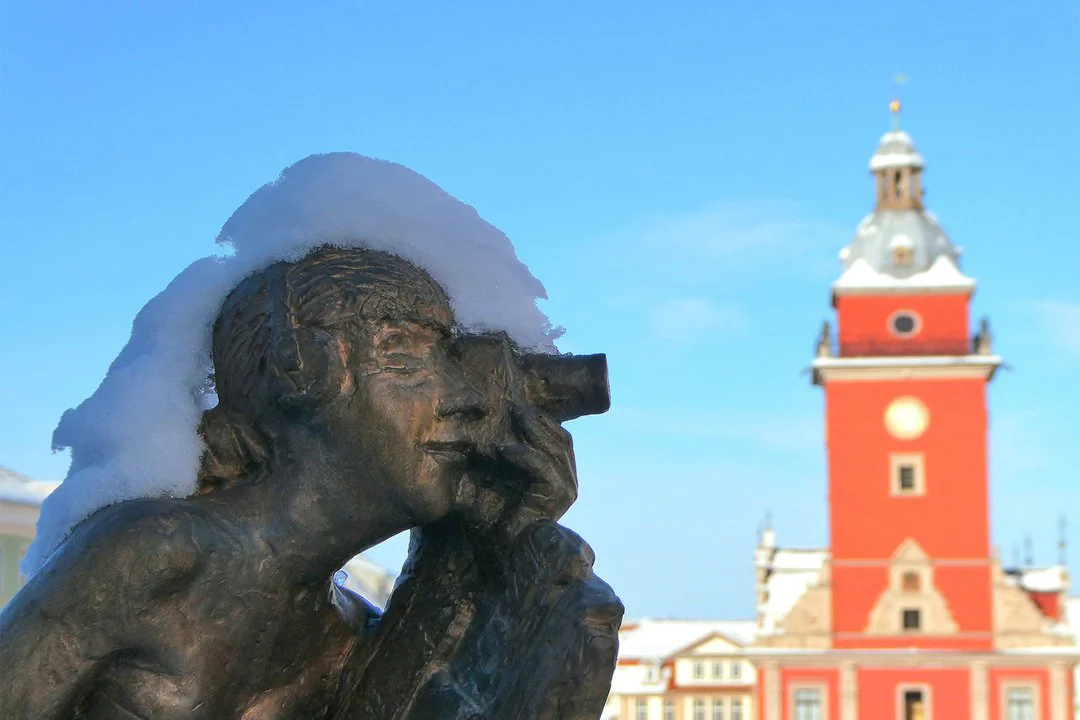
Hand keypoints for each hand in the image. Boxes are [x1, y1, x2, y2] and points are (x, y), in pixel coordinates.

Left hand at [495, 404, 577, 535]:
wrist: (492, 548)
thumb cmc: (491, 514)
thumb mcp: (498, 474)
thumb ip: (506, 454)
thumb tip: (497, 422)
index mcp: (559, 475)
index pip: (560, 438)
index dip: (543, 420)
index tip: (518, 406)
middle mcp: (568, 482)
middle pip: (561, 440)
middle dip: (539, 421)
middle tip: (515, 407)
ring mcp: (566, 490)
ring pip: (556, 450)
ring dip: (531, 432)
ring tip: (510, 419)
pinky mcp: (557, 498)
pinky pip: (543, 468)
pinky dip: (522, 455)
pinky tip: (501, 450)